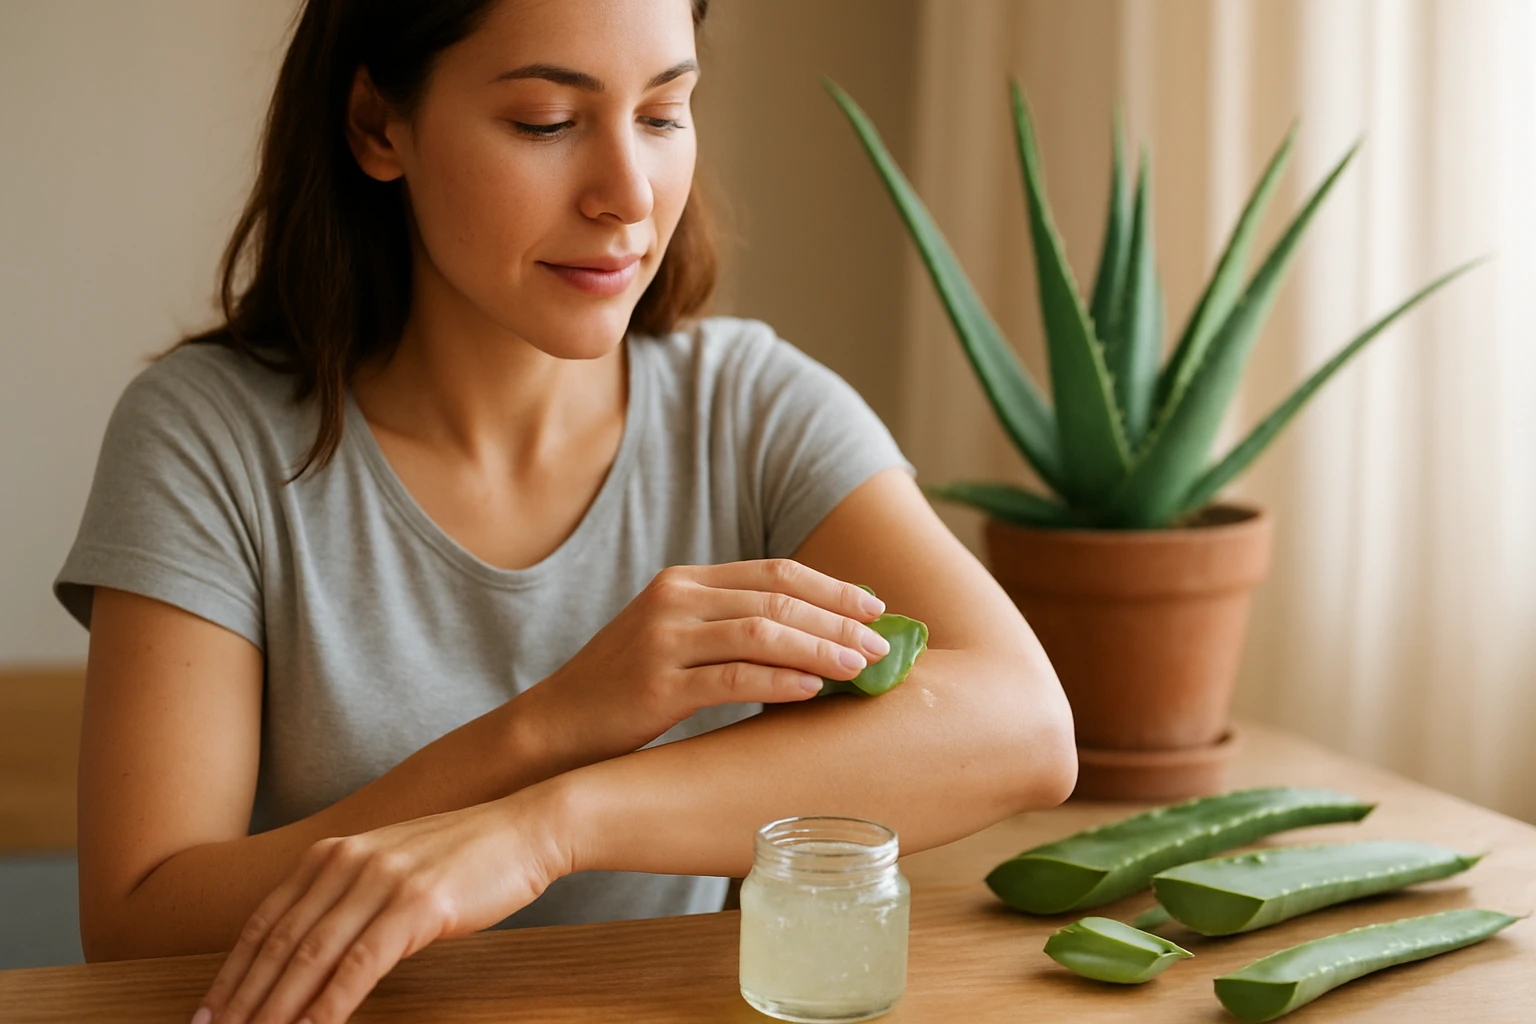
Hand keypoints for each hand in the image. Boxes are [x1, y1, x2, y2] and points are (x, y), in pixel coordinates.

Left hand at [193, 788, 568, 1023]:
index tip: (207, 1014)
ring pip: (310, 958)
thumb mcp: (391, 866)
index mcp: (334, 853)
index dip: (232, 973)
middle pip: (278, 943)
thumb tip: (309, 950)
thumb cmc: (465, 856)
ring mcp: (381, 882)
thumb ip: (348, 895)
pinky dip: (328, 1007)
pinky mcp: (416, 906)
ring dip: (276, 1010)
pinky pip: (359, 967)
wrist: (525, 829)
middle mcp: (348, 862)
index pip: (265, 922)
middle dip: (243, 1000)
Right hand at [517, 558, 890, 761]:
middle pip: (776, 597)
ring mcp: (663, 640)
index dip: (832, 587)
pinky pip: (732, 677)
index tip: (876, 607)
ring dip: (821, 647)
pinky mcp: (656, 684)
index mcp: (684, 582)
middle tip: (883, 642)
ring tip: (861, 667)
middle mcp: (674, 599)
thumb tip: (813, 640)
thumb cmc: (624, 692)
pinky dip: (779, 680)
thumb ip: (729, 629)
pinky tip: (813, 690)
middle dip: (838, 618)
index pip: (774, 571)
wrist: (556, 728)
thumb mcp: (674, 642)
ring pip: (762, 632)